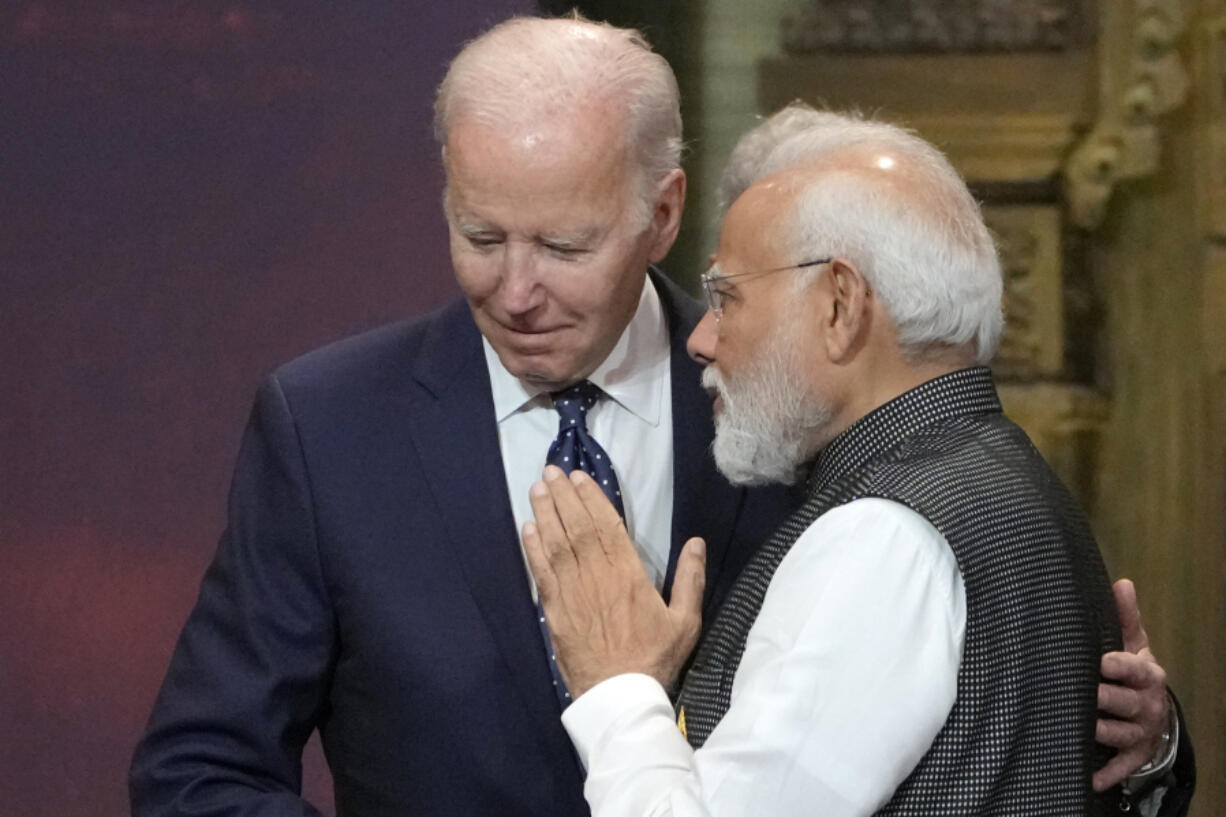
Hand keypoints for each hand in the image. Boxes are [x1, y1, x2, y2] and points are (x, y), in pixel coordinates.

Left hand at [523, 466, 705, 697]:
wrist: (620, 696)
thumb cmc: (655, 658)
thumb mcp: (685, 621)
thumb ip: (691, 579)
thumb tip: (696, 541)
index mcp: (629, 574)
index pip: (607, 526)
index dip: (591, 498)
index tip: (579, 478)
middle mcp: (597, 576)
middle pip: (576, 527)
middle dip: (563, 496)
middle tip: (551, 471)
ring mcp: (572, 592)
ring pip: (555, 544)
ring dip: (545, 513)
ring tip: (537, 488)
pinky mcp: (555, 610)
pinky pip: (541, 572)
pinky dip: (533, 548)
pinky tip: (527, 528)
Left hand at [1093, 578, 1170, 791]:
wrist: (1151, 706)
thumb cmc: (1132, 668)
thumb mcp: (1131, 641)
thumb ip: (1124, 615)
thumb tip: (1121, 583)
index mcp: (1147, 674)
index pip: (1135, 669)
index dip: (1118, 665)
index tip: (1100, 661)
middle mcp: (1147, 704)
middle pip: (1125, 703)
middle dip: (1104, 699)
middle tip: (1083, 694)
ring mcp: (1141, 732)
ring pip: (1119, 733)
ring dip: (1099, 731)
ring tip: (1078, 726)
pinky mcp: (1134, 754)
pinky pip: (1122, 766)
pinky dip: (1108, 773)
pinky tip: (1089, 778)